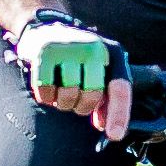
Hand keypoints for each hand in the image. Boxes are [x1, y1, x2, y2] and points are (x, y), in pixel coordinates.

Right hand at [12, 15, 131, 141]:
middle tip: (75, 101)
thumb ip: (105, 99)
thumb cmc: (76, 59)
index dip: (119, 114)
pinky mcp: (46, 51)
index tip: (115, 136)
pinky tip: (47, 86)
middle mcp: (94, 47)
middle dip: (82, 107)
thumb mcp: (96, 73)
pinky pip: (46, 90)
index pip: (121, 88)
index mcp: (113, 53)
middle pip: (93, 95)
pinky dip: (46, 96)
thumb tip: (107, 128)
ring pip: (69, 94)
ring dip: (63, 103)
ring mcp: (70, 47)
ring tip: (61, 91)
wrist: (45, 29)